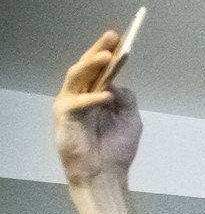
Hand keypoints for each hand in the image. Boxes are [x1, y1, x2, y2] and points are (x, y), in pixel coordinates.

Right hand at [53, 32, 143, 185]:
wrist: (105, 176)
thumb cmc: (115, 150)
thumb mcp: (130, 120)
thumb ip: (126, 99)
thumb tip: (118, 84)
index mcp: (95, 94)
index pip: (100, 70)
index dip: (108, 54)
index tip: (120, 39)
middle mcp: (81, 96)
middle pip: (87, 67)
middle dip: (99, 51)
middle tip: (112, 37)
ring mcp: (70, 105)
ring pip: (77, 77)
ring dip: (91, 66)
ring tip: (107, 57)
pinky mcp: (64, 118)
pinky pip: (76, 103)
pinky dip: (91, 99)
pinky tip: (106, 96)